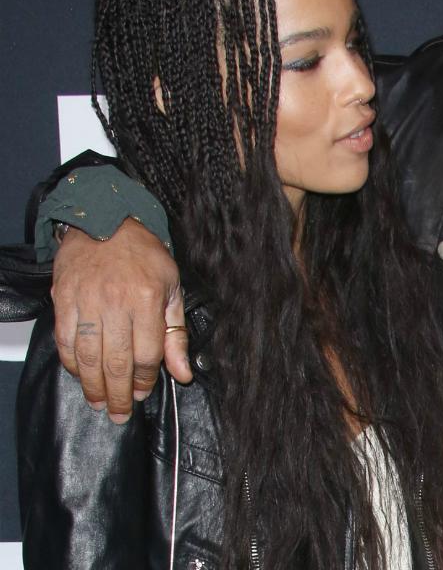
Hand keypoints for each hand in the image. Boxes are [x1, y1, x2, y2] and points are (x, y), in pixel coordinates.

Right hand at [51, 217, 191, 422]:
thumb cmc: (144, 256)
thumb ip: (176, 334)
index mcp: (147, 299)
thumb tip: (183, 374)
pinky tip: (81, 377)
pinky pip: (65, 342)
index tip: (142, 393)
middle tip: (120, 413)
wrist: (106, 223)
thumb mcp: (172, 288)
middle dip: (119, 394)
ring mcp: (86, 302)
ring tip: (100, 403)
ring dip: (93, 386)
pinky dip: (71, 364)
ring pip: (88, 357)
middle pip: (116, 361)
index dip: (145, 379)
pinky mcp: (64, 301)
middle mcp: (115, 303)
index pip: (147, 353)